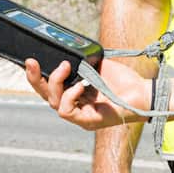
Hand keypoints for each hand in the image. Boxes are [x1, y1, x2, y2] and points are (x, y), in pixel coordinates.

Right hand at [25, 58, 148, 130]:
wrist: (143, 92)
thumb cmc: (124, 81)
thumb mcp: (96, 65)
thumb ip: (80, 62)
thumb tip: (64, 51)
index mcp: (74, 93)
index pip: (48, 87)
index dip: (36, 76)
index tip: (30, 59)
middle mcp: (75, 106)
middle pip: (44, 95)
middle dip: (34, 78)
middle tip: (31, 61)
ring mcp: (80, 116)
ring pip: (53, 102)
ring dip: (55, 82)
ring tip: (66, 67)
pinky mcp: (88, 121)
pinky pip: (66, 111)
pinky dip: (70, 96)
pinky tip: (80, 86)